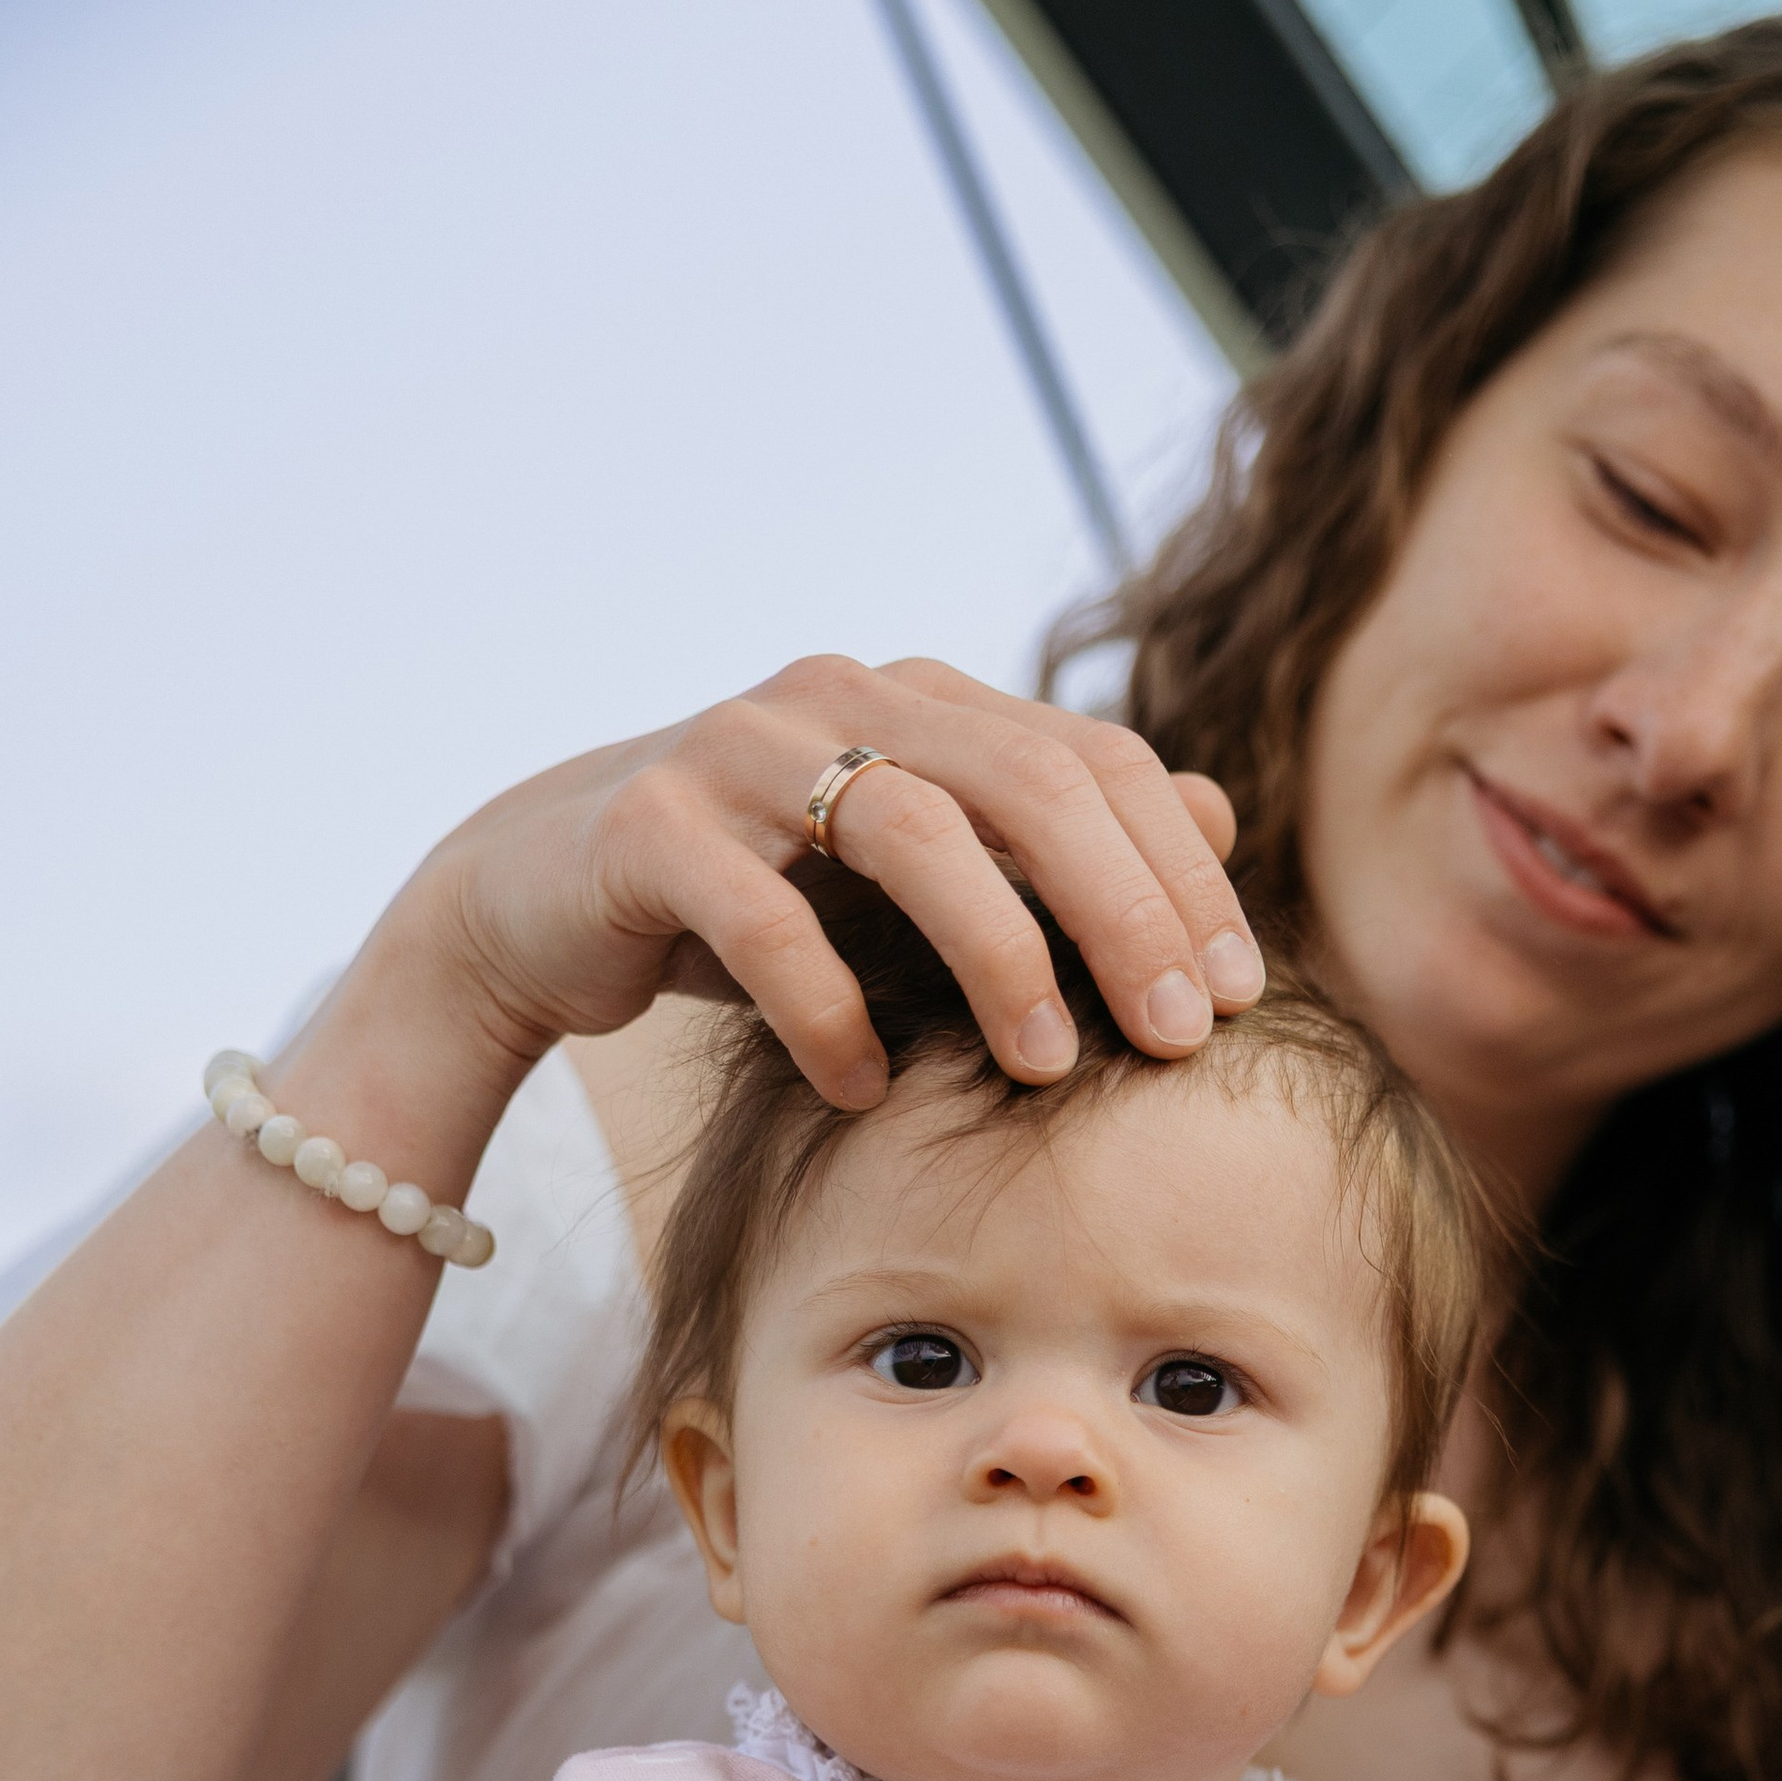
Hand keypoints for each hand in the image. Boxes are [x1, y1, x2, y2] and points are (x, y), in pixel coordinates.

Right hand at [373, 653, 1263, 1111]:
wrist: (540, 903)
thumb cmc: (761, 902)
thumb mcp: (920, 879)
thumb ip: (1050, 846)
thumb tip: (1216, 815)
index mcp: (925, 700)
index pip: (1094, 761)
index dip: (1179, 873)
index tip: (1241, 994)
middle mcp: (842, 696)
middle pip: (1025, 783)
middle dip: (1121, 914)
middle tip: (1180, 1036)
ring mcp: (739, 750)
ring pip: (907, 829)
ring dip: (996, 954)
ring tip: (1047, 1065)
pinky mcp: (648, 825)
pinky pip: (761, 916)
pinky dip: (826, 1007)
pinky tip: (865, 1085)